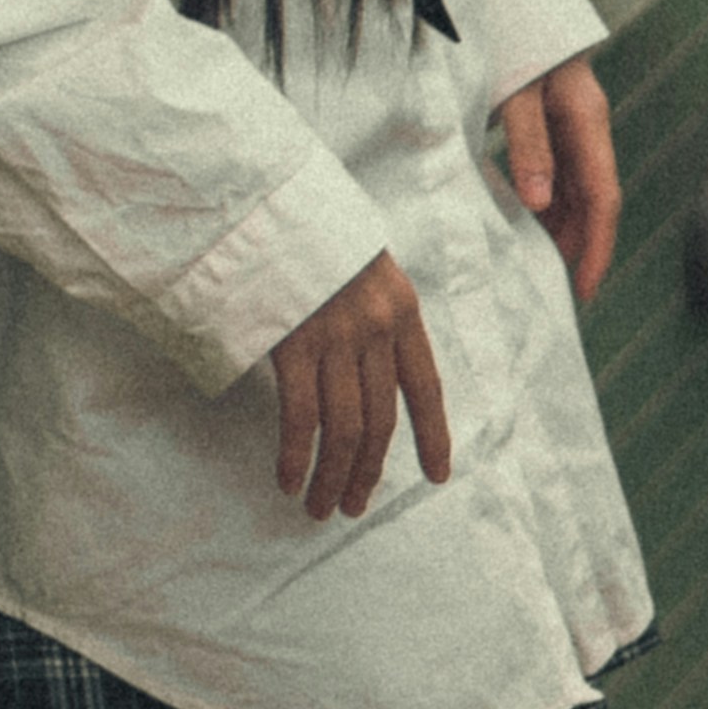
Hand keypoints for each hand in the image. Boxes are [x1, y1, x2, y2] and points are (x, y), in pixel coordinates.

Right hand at [268, 251, 452, 518]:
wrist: (271, 200)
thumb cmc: (312, 237)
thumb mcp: (365, 268)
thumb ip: (376, 318)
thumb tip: (371, 374)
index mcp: (402, 310)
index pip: (426, 388)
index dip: (434, 436)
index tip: (437, 476)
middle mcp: (376, 328)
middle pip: (381, 421)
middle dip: (368, 472)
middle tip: (353, 508)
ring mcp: (335, 337)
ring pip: (343, 429)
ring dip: (333, 477)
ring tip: (321, 508)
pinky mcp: (292, 343)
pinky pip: (301, 416)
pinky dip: (296, 456)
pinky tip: (289, 480)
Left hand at [495, 58, 619, 303]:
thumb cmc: (511, 36)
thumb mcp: (515, 93)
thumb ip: (528, 146)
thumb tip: (541, 204)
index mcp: (588, 121)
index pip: (604, 200)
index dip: (597, 249)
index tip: (585, 289)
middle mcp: (588, 126)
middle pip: (594, 200)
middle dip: (581, 246)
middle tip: (557, 287)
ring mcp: (573, 122)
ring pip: (578, 188)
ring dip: (564, 226)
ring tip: (539, 261)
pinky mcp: (554, 118)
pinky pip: (559, 170)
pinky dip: (548, 200)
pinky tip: (527, 218)